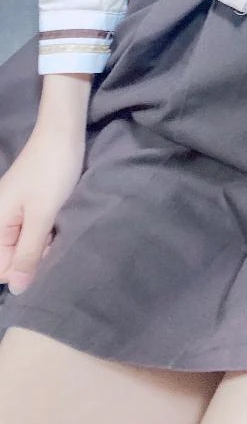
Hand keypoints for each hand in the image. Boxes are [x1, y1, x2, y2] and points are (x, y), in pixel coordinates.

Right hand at [0, 124, 85, 295]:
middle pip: (13, 257)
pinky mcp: (31, 204)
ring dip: (44, 245)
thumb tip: (16, 290)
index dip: (23, 270)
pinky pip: (34, 231)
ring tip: (61, 232)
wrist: (63, 133)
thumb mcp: (41, 216)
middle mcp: (1, 219)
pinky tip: (62, 225)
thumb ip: (27, 253)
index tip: (46, 258)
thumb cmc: (52, 172)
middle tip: (56, 242)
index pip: (1, 268)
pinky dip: (48, 232)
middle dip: (34, 258)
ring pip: (26, 245)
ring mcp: (16, 211)